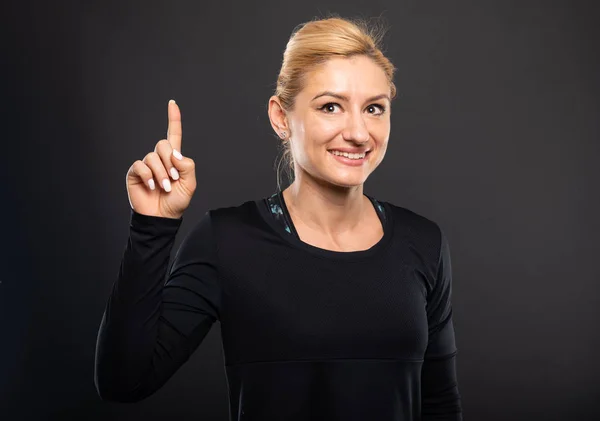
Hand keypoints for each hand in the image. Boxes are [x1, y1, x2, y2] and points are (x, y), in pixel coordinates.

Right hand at [126, 100, 195, 218]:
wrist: (162, 217)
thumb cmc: (176, 201)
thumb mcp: (189, 183)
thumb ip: (187, 166)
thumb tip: (174, 153)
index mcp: (174, 159)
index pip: (173, 135)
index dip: (173, 119)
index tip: (172, 103)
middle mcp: (159, 159)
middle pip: (163, 144)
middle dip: (170, 162)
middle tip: (173, 179)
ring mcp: (146, 165)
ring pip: (153, 156)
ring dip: (161, 173)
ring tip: (164, 187)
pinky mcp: (135, 173)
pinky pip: (141, 166)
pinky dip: (149, 176)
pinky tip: (151, 187)